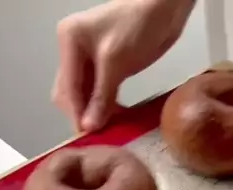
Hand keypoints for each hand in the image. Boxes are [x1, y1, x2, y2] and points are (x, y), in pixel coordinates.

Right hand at [52, 0, 194, 131]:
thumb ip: (101, 95)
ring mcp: (89, 60)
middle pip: (70, 93)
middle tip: (100, 133)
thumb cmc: (139, 23)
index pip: (66, 86)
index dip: (77, 112)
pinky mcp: (106, 68)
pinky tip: (116, 117)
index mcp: (69, 41)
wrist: (166, 7)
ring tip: (110, 127)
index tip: (88, 134)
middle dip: (83, 113)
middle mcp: (74, 51)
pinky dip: (105, 107)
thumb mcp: (116, 61)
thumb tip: (89, 126)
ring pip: (84, 96)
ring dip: (94, 113)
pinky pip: (98, 93)